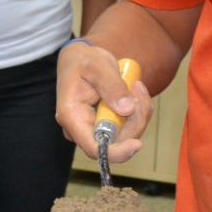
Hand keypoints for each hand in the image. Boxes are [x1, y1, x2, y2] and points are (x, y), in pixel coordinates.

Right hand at [56, 43, 152, 162]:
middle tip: (138, 89)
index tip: (138, 144)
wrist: (80, 59)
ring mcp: (95, 129)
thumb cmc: (83, 61)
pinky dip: (139, 111)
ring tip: (135, 86)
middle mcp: (82, 128)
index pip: (94, 148)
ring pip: (127, 135)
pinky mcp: (107, 125)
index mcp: (72, 116)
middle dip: (135, 119)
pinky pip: (130, 127)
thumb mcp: (98, 66)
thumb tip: (127, 109)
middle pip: (116, 142)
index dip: (117, 152)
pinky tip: (135, 92)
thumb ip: (112, 86)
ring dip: (139, 112)